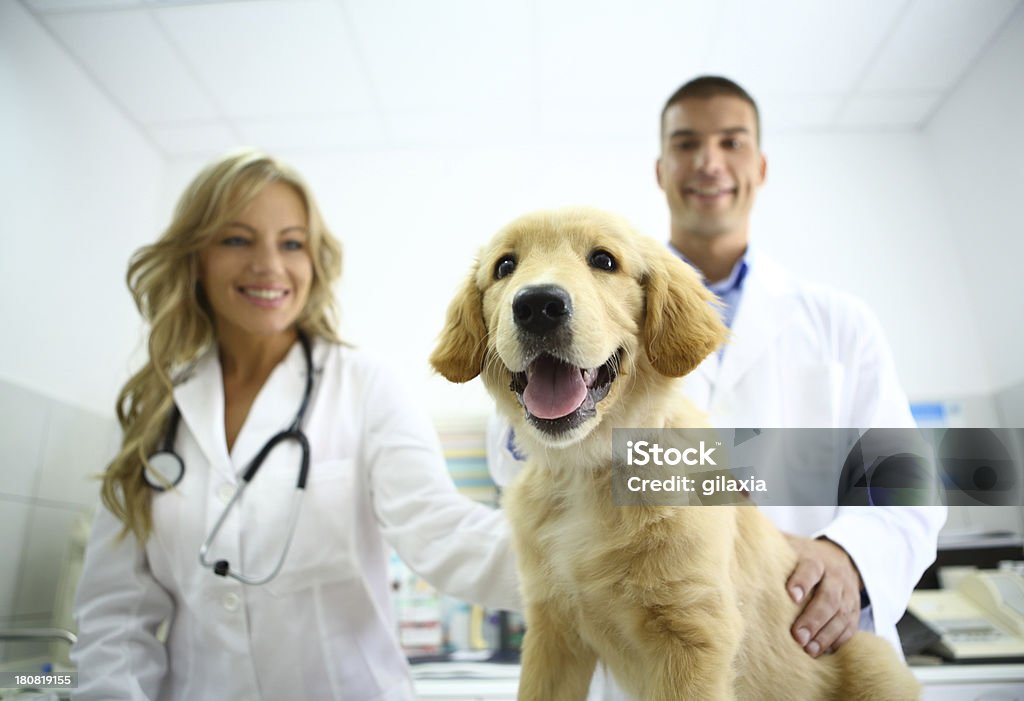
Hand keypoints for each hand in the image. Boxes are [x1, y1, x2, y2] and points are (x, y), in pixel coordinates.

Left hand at [783, 534, 862, 656]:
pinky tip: (824, 651)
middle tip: (798, 636)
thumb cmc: (803, 557)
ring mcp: (847, 595)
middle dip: (813, 619)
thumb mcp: (790, 548)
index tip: (791, 596)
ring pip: (841, 615)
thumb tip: (746, 550)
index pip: (811, 569)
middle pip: (828, 598)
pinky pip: (849, 627)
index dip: (802, 581)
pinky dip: (838, 641)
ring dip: (825, 635)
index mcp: (816, 561)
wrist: (839, 558)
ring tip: (809, 650)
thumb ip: (772, 550)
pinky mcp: (854, 611)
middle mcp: (835, 577)